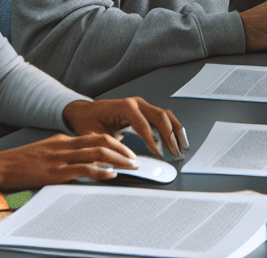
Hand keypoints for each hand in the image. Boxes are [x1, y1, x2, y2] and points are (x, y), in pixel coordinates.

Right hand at [0, 132, 139, 191]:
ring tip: (130, 166)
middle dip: (122, 150)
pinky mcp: (56, 172)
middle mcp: (65, 145)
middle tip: (136, 159)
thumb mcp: (46, 151)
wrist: (1, 166)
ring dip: (117, 160)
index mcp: (64, 140)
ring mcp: (61, 158)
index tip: (128, 151)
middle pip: (101, 141)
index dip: (115, 142)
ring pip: (97, 153)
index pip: (96, 136)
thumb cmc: (21, 161)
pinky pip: (83, 169)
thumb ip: (64, 152)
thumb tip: (82, 160)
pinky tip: (110, 175)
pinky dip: (100, 171)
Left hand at [63, 97, 186, 157]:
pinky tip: (178, 138)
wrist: (84, 112)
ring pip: (165, 114)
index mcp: (124, 107)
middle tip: (174, 152)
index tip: (159, 154)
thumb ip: (105, 148)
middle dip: (169, 135)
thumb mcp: (93, 137)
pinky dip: (172, 127)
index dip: (152, 140)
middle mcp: (135, 103)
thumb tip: (117, 163)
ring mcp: (141, 105)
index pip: (142, 124)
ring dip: (175, 130)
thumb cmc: (87, 122)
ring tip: (182, 145)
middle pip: (159, 116)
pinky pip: (163, 117)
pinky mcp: (144, 111)